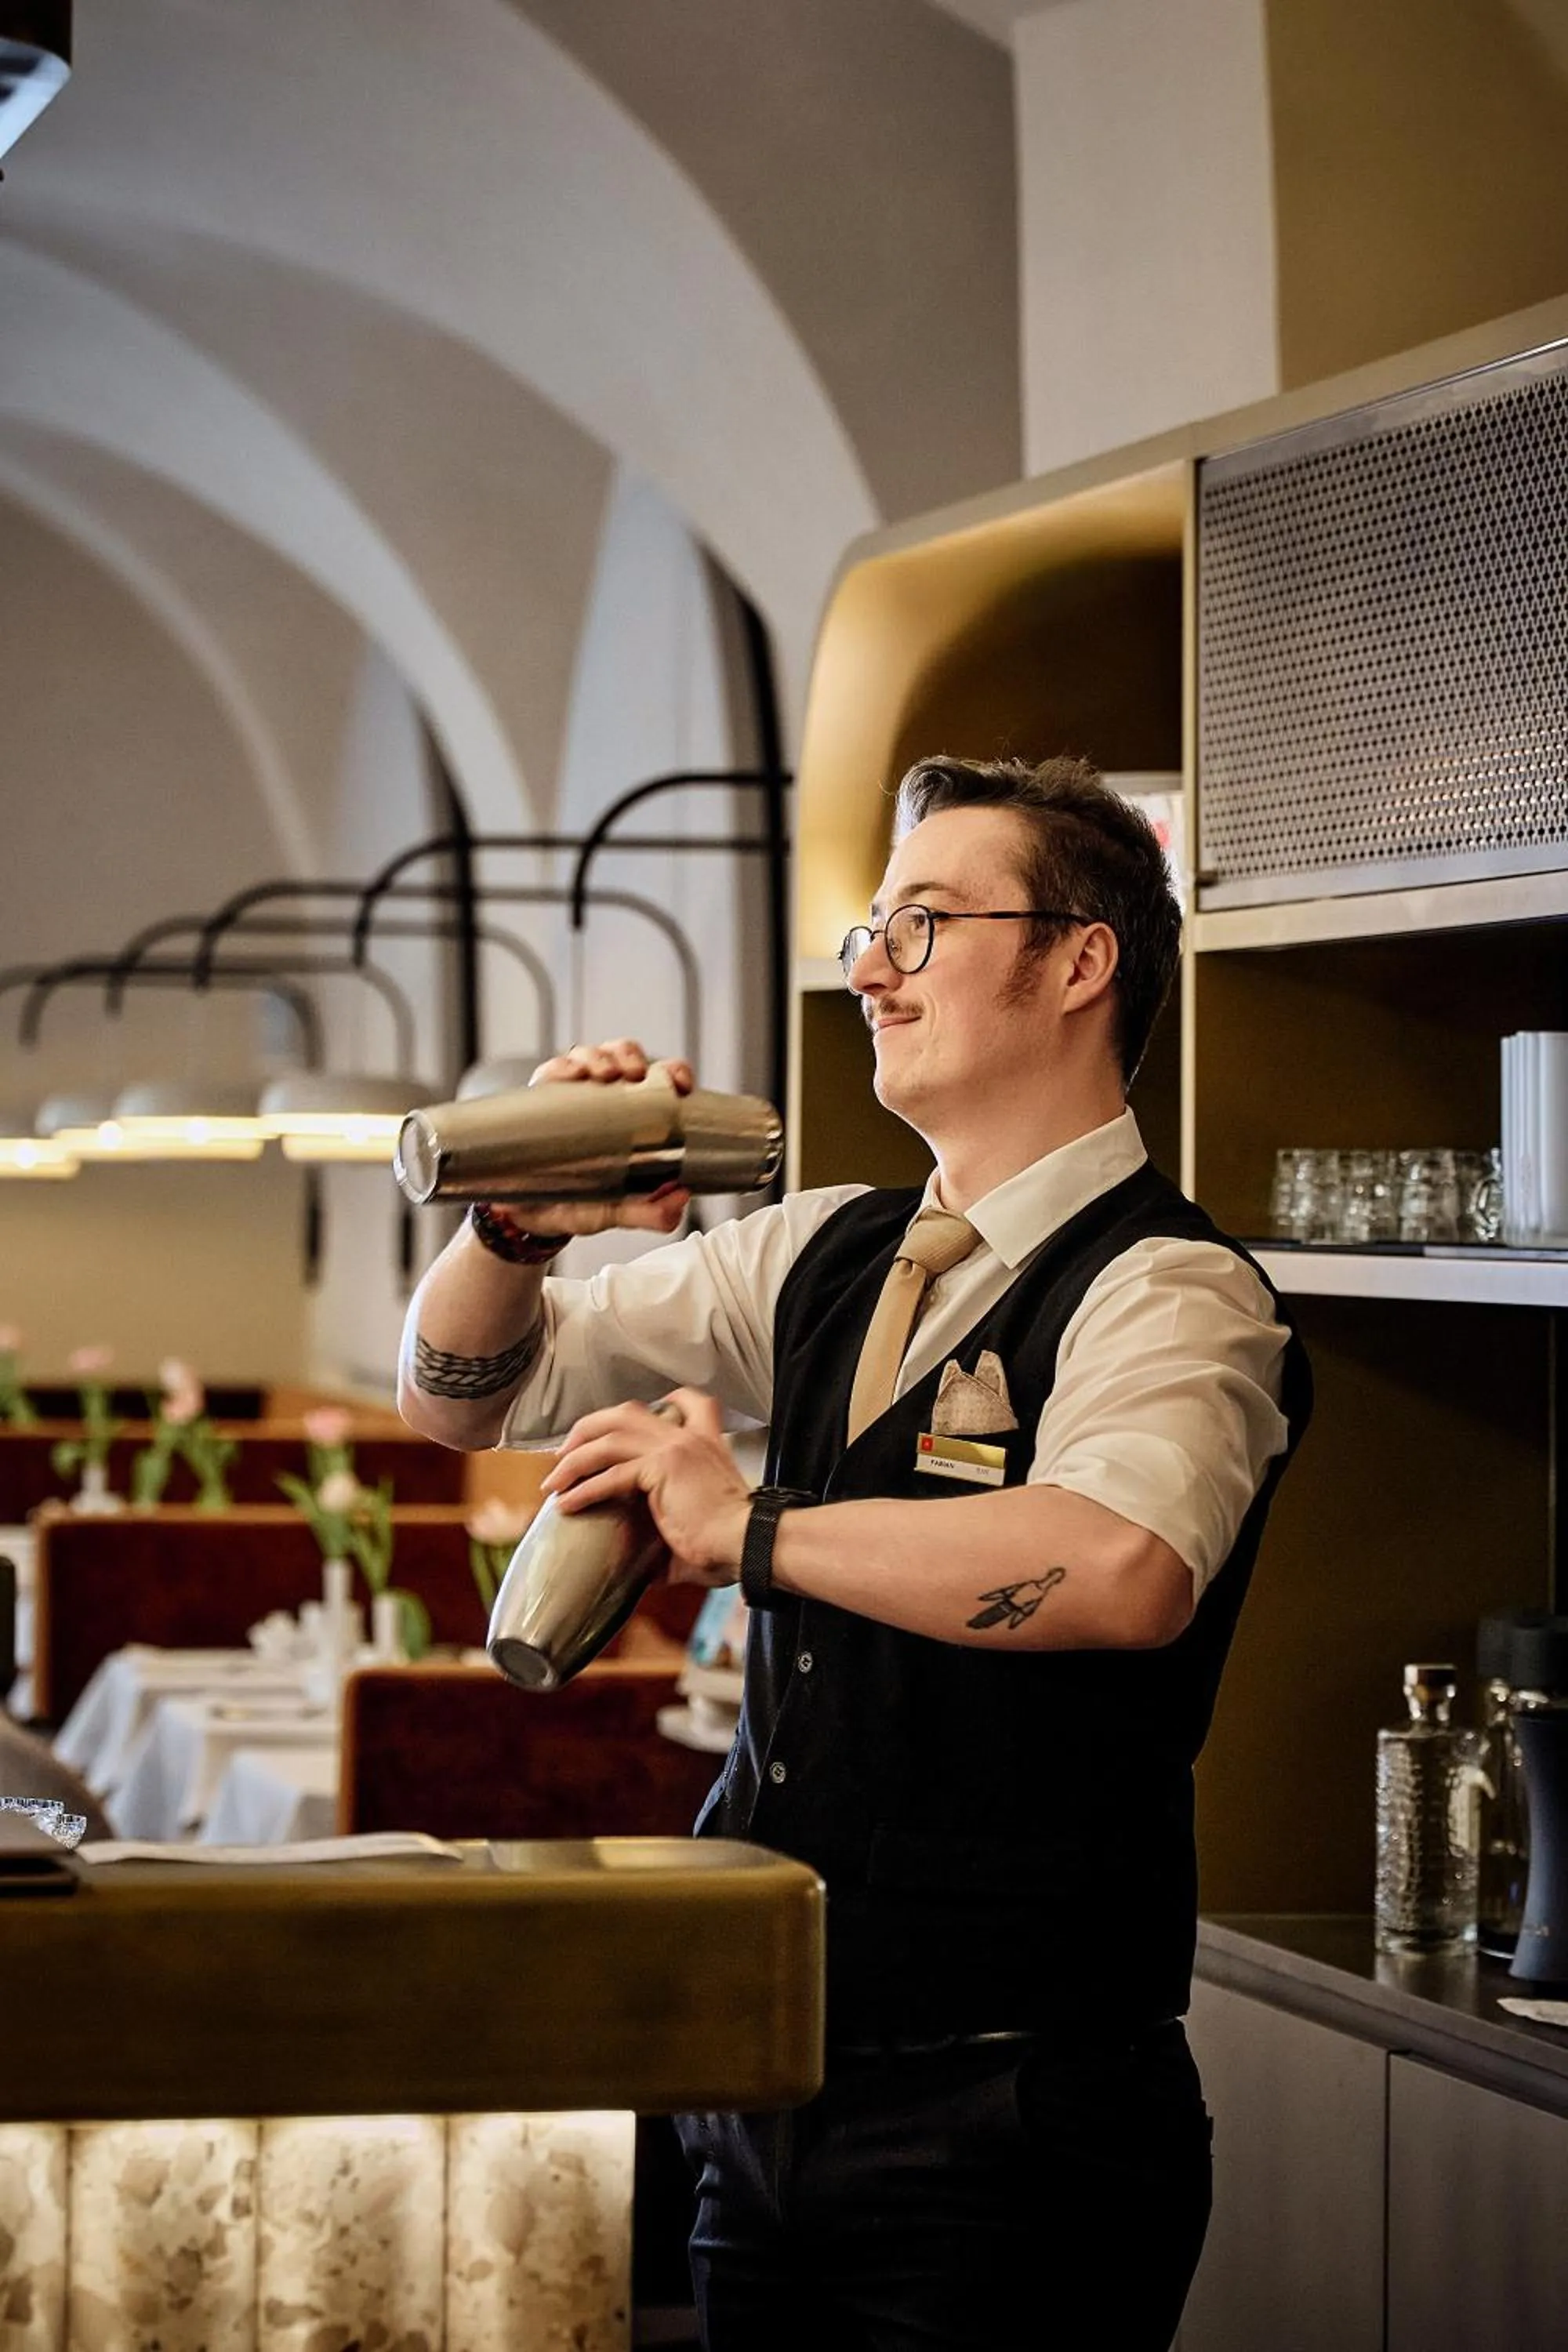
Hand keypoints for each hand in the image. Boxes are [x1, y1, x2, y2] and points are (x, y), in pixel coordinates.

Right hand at [515, 1037, 694, 1237]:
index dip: (673, 1071)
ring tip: (604, 1075)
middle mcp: (602, 1098)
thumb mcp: (614, 1212)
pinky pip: (550, 1071)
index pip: (659, 1079)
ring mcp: (570, 1094)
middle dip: (631, 1056)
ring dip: (599, 1057)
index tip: (680, 1083)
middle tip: (634, 1074)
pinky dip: (561, 1067)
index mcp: (631, 1116)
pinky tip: (569, 1076)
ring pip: (588, 1055)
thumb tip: (680, 1197)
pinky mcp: (539, 1098)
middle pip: (623, 1056)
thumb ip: (650, 1211)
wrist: (526, 1217)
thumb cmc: (575, 1205)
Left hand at [540, 1388, 750, 1584]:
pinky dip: (582, 1489)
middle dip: (588, 1428)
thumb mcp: (701, 1524)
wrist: (749, 1542)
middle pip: (625, 1412)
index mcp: (705, 1443)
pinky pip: (611, 1475)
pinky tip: (566, 1504)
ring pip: (609, 1438)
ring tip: (553, 1482)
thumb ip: (672, 1535)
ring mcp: (673, 1449)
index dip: (657, 1403)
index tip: (628, 1419)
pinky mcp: (661, 1469)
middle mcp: (687, 1437)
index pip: (688, 1401)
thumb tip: (651, 1570)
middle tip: (565, 1453)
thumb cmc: (731, 1544)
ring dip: (574, 1458)